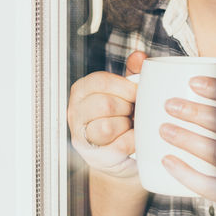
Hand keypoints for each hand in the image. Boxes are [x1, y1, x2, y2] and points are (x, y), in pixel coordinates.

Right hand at [68, 51, 145, 178]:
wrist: (123, 154)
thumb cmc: (123, 116)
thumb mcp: (126, 90)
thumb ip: (133, 72)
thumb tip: (139, 57)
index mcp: (82, 90)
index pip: (100, 82)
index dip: (124, 87)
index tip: (136, 92)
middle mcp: (75, 113)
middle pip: (105, 104)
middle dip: (126, 108)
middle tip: (133, 111)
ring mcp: (82, 137)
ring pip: (106, 127)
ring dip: (126, 125)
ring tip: (131, 124)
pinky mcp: (95, 157)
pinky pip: (118, 146)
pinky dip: (132, 140)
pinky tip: (135, 137)